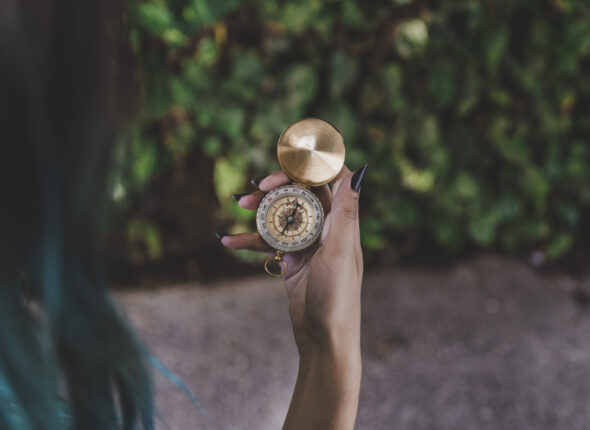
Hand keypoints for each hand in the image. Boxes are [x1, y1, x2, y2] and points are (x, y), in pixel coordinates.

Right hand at [220, 165, 366, 353]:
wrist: (323, 339)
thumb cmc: (337, 298)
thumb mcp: (339, 253)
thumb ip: (345, 213)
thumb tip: (358, 173)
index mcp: (342, 224)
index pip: (332, 181)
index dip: (311, 168)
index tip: (288, 165)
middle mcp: (325, 230)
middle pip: (301, 195)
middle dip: (277, 187)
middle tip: (255, 189)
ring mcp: (306, 245)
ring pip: (281, 216)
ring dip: (260, 210)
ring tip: (239, 206)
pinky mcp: (291, 261)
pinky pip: (269, 242)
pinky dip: (250, 240)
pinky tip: (229, 240)